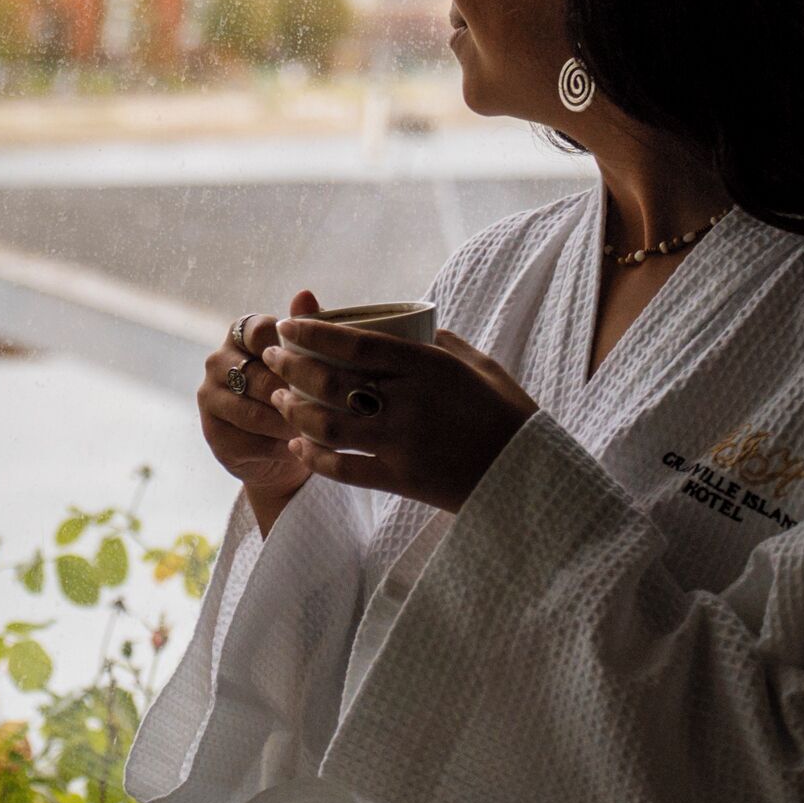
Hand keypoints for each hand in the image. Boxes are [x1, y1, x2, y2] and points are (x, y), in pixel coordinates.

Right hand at [197, 290, 320, 498]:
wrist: (284, 447)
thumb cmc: (301, 391)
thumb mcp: (309, 361)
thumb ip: (306, 328)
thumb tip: (305, 293)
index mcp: (240, 333)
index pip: (260, 331)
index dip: (289, 351)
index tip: (315, 369)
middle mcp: (217, 360)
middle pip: (257, 376)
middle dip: (293, 395)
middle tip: (328, 410)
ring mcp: (209, 396)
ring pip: (252, 411)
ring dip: (287, 424)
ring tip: (317, 433)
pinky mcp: (212, 433)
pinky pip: (248, 440)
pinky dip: (277, 448)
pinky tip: (299, 451)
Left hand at [261, 321, 536, 513]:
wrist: (529, 476)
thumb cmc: (508, 414)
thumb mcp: (481, 366)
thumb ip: (443, 343)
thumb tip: (414, 324)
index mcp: (429, 366)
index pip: (356, 342)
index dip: (314, 331)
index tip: (288, 323)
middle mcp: (411, 402)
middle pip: (332, 381)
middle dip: (293, 367)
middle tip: (274, 358)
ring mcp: (403, 443)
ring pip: (330, 425)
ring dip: (296, 411)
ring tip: (280, 399)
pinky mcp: (402, 480)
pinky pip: (345, 470)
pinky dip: (315, 458)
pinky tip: (298, 445)